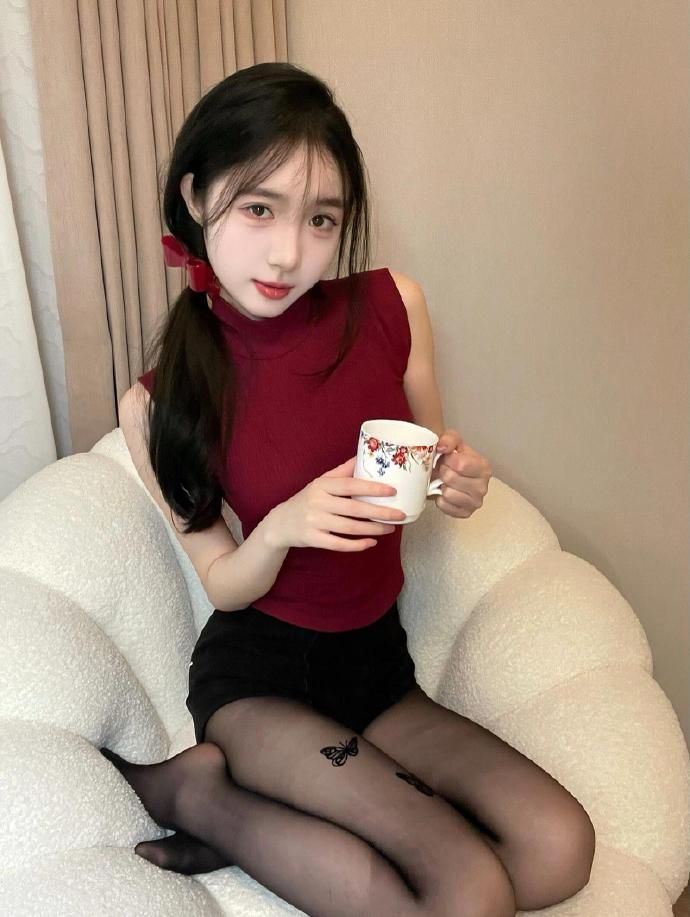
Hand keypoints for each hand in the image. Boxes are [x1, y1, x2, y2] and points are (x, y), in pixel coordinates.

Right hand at [266, 456, 407, 551]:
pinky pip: (338, 544)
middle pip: (353, 509)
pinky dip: (356, 545)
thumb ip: (342, 471)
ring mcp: (314, 522)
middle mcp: (317, 503)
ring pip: (349, 528)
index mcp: (321, 486)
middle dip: (380, 512)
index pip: (350, 485)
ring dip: (373, 529)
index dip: (372, 488)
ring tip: (390, 528)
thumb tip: (363, 455)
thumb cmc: (307, 499)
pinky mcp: (313, 539)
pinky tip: (371, 543)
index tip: (392, 491)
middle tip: (400, 515)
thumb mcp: (321, 482)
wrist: (280, 523)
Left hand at [432, 429, 491, 518]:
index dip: (447, 460)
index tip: (446, 459)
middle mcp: (483, 486)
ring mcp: (475, 502)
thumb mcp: (452, 441)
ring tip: (444, 481)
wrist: (449, 473)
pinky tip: (444, 492)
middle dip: (442, 472)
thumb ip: (449, 438)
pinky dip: (440, 499)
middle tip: (443, 470)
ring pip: (448, 494)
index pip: (461, 464)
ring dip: (441, 486)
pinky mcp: (465, 513)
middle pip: (452, 479)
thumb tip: (443, 447)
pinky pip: (445, 506)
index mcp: (484, 467)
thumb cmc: (453, 457)